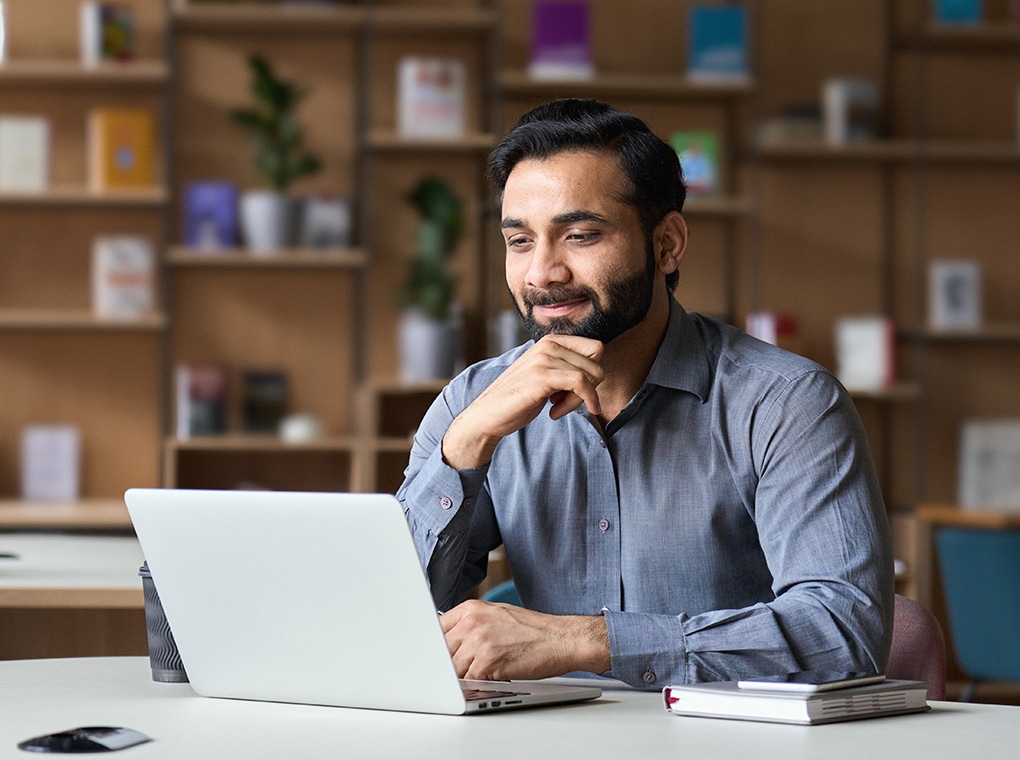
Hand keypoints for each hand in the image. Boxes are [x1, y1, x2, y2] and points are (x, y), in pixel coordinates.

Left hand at [439, 599, 609, 680]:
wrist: (561, 639)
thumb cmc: (533, 631)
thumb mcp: (496, 616)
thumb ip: (470, 625)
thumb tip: (448, 643)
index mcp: (470, 609)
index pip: (436, 630)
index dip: (435, 649)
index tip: (434, 659)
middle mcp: (471, 622)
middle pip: (440, 652)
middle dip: (447, 665)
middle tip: (459, 672)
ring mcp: (478, 641)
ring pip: (452, 669)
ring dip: (462, 678)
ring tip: (480, 676)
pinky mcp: (487, 662)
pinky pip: (467, 681)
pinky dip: (474, 686)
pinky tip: (488, 681)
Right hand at [442, 335, 604, 469]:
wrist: (488, 414)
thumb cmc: (518, 399)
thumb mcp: (546, 376)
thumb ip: (567, 368)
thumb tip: (598, 372)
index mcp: (551, 341)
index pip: (595, 349)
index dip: (592, 374)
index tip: (574, 392)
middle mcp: (548, 344)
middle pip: (597, 362)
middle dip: (589, 387)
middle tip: (566, 403)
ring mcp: (544, 358)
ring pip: (590, 375)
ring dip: (579, 399)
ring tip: (557, 408)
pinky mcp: (542, 376)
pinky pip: (581, 384)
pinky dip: (579, 402)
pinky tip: (556, 413)